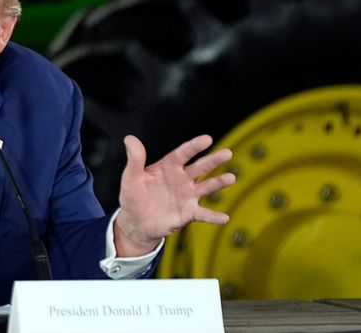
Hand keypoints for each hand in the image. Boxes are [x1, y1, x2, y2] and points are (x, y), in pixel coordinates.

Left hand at [114, 134, 234, 256]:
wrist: (136, 222)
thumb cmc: (134, 196)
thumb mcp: (131, 176)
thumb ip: (135, 158)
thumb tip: (130, 139)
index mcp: (169, 167)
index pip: (183, 153)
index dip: (194, 146)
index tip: (207, 139)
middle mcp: (182, 179)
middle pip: (200, 167)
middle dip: (213, 160)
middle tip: (227, 153)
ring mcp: (187, 196)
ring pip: (206, 187)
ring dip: (218, 183)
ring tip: (231, 178)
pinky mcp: (189, 213)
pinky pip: (203, 214)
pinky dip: (214, 216)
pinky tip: (224, 217)